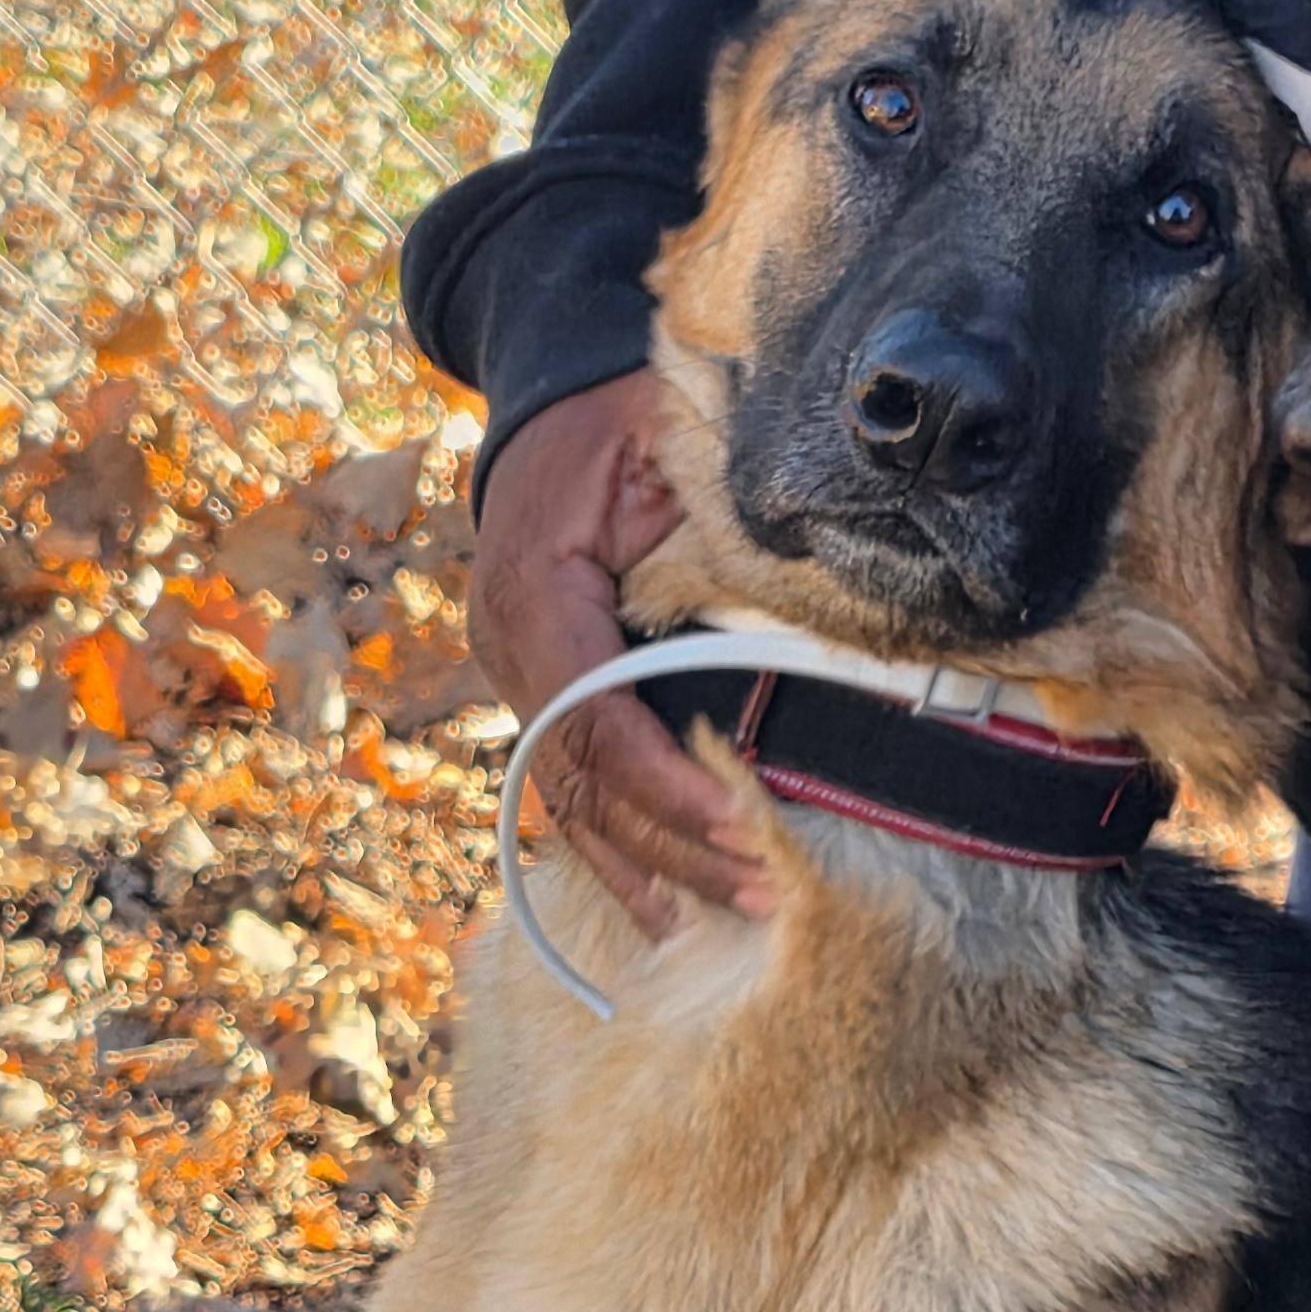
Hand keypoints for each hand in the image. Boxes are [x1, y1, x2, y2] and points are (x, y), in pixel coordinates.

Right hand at [467, 368, 770, 930]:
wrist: (549, 400)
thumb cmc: (614, 416)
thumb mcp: (660, 437)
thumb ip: (712, 512)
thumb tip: (802, 578)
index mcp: (534, 592)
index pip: (594, 719)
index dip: (667, 783)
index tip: (745, 822)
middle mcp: (508, 650)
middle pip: (586, 781)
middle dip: (678, 844)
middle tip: (767, 890)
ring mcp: (514, 681)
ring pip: (575, 802)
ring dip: (657, 865)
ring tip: (738, 911)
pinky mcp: (538, 695)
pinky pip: (574, 791)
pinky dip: (623, 852)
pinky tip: (669, 907)